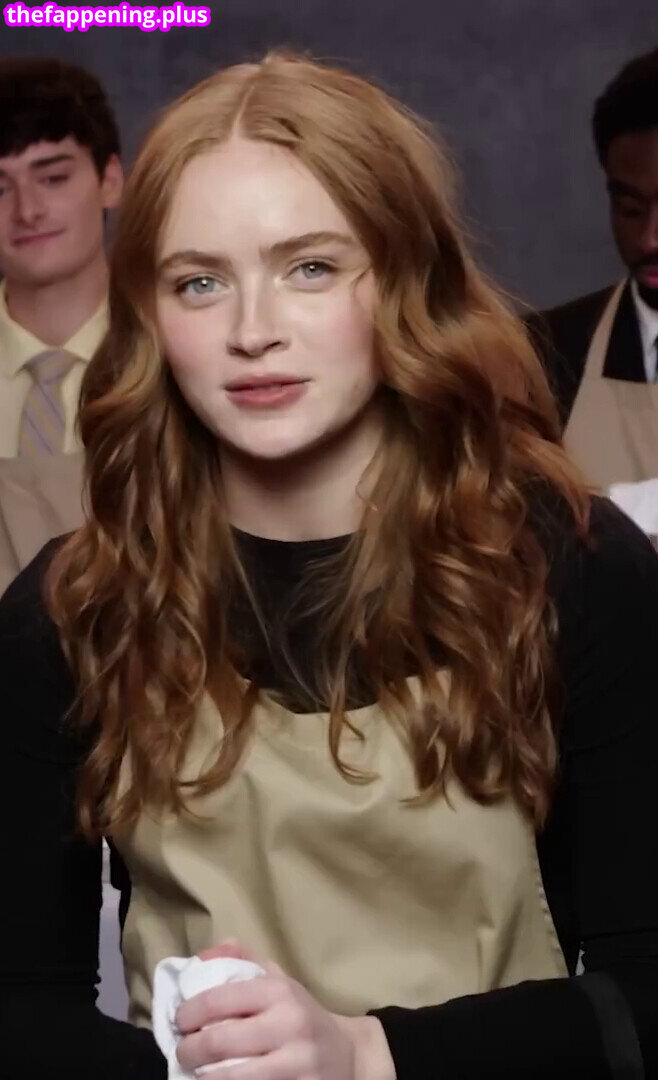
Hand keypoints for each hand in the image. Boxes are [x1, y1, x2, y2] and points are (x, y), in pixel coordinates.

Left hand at [175, 942, 395, 1079]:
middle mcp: (290, 1025)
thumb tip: (202, 956)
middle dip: (188, 1050)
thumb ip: (241, 962)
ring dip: (203, 1078)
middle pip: (219, 1043)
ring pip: (232, 1078)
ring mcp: (297, 1065)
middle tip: (182, 1052)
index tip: (179, 1021)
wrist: (347, 1055)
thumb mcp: (277, 981)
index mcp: (280, 991)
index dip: (188, 1012)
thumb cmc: (300, 1015)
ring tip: (196, 1073)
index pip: (218, 999)